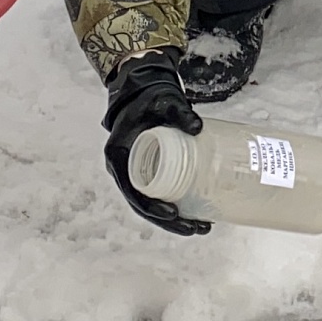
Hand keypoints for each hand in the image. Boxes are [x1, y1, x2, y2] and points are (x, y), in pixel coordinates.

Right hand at [103, 49, 209, 235]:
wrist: (146, 92)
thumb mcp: (164, 103)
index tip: (173, 214)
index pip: (132, 192)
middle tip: (197, 228)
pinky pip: (162, 194)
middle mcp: (125, 171)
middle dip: (170, 222)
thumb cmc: (150, 99)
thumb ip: (179, 112)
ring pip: (154, 204)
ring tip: (203, 227)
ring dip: (176, 220)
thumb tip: (198, 126)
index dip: (151, 207)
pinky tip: (199, 213)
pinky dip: (178, 206)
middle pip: (145, 206)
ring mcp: (138, 173)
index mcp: (118, 158)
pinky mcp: (152, 172)